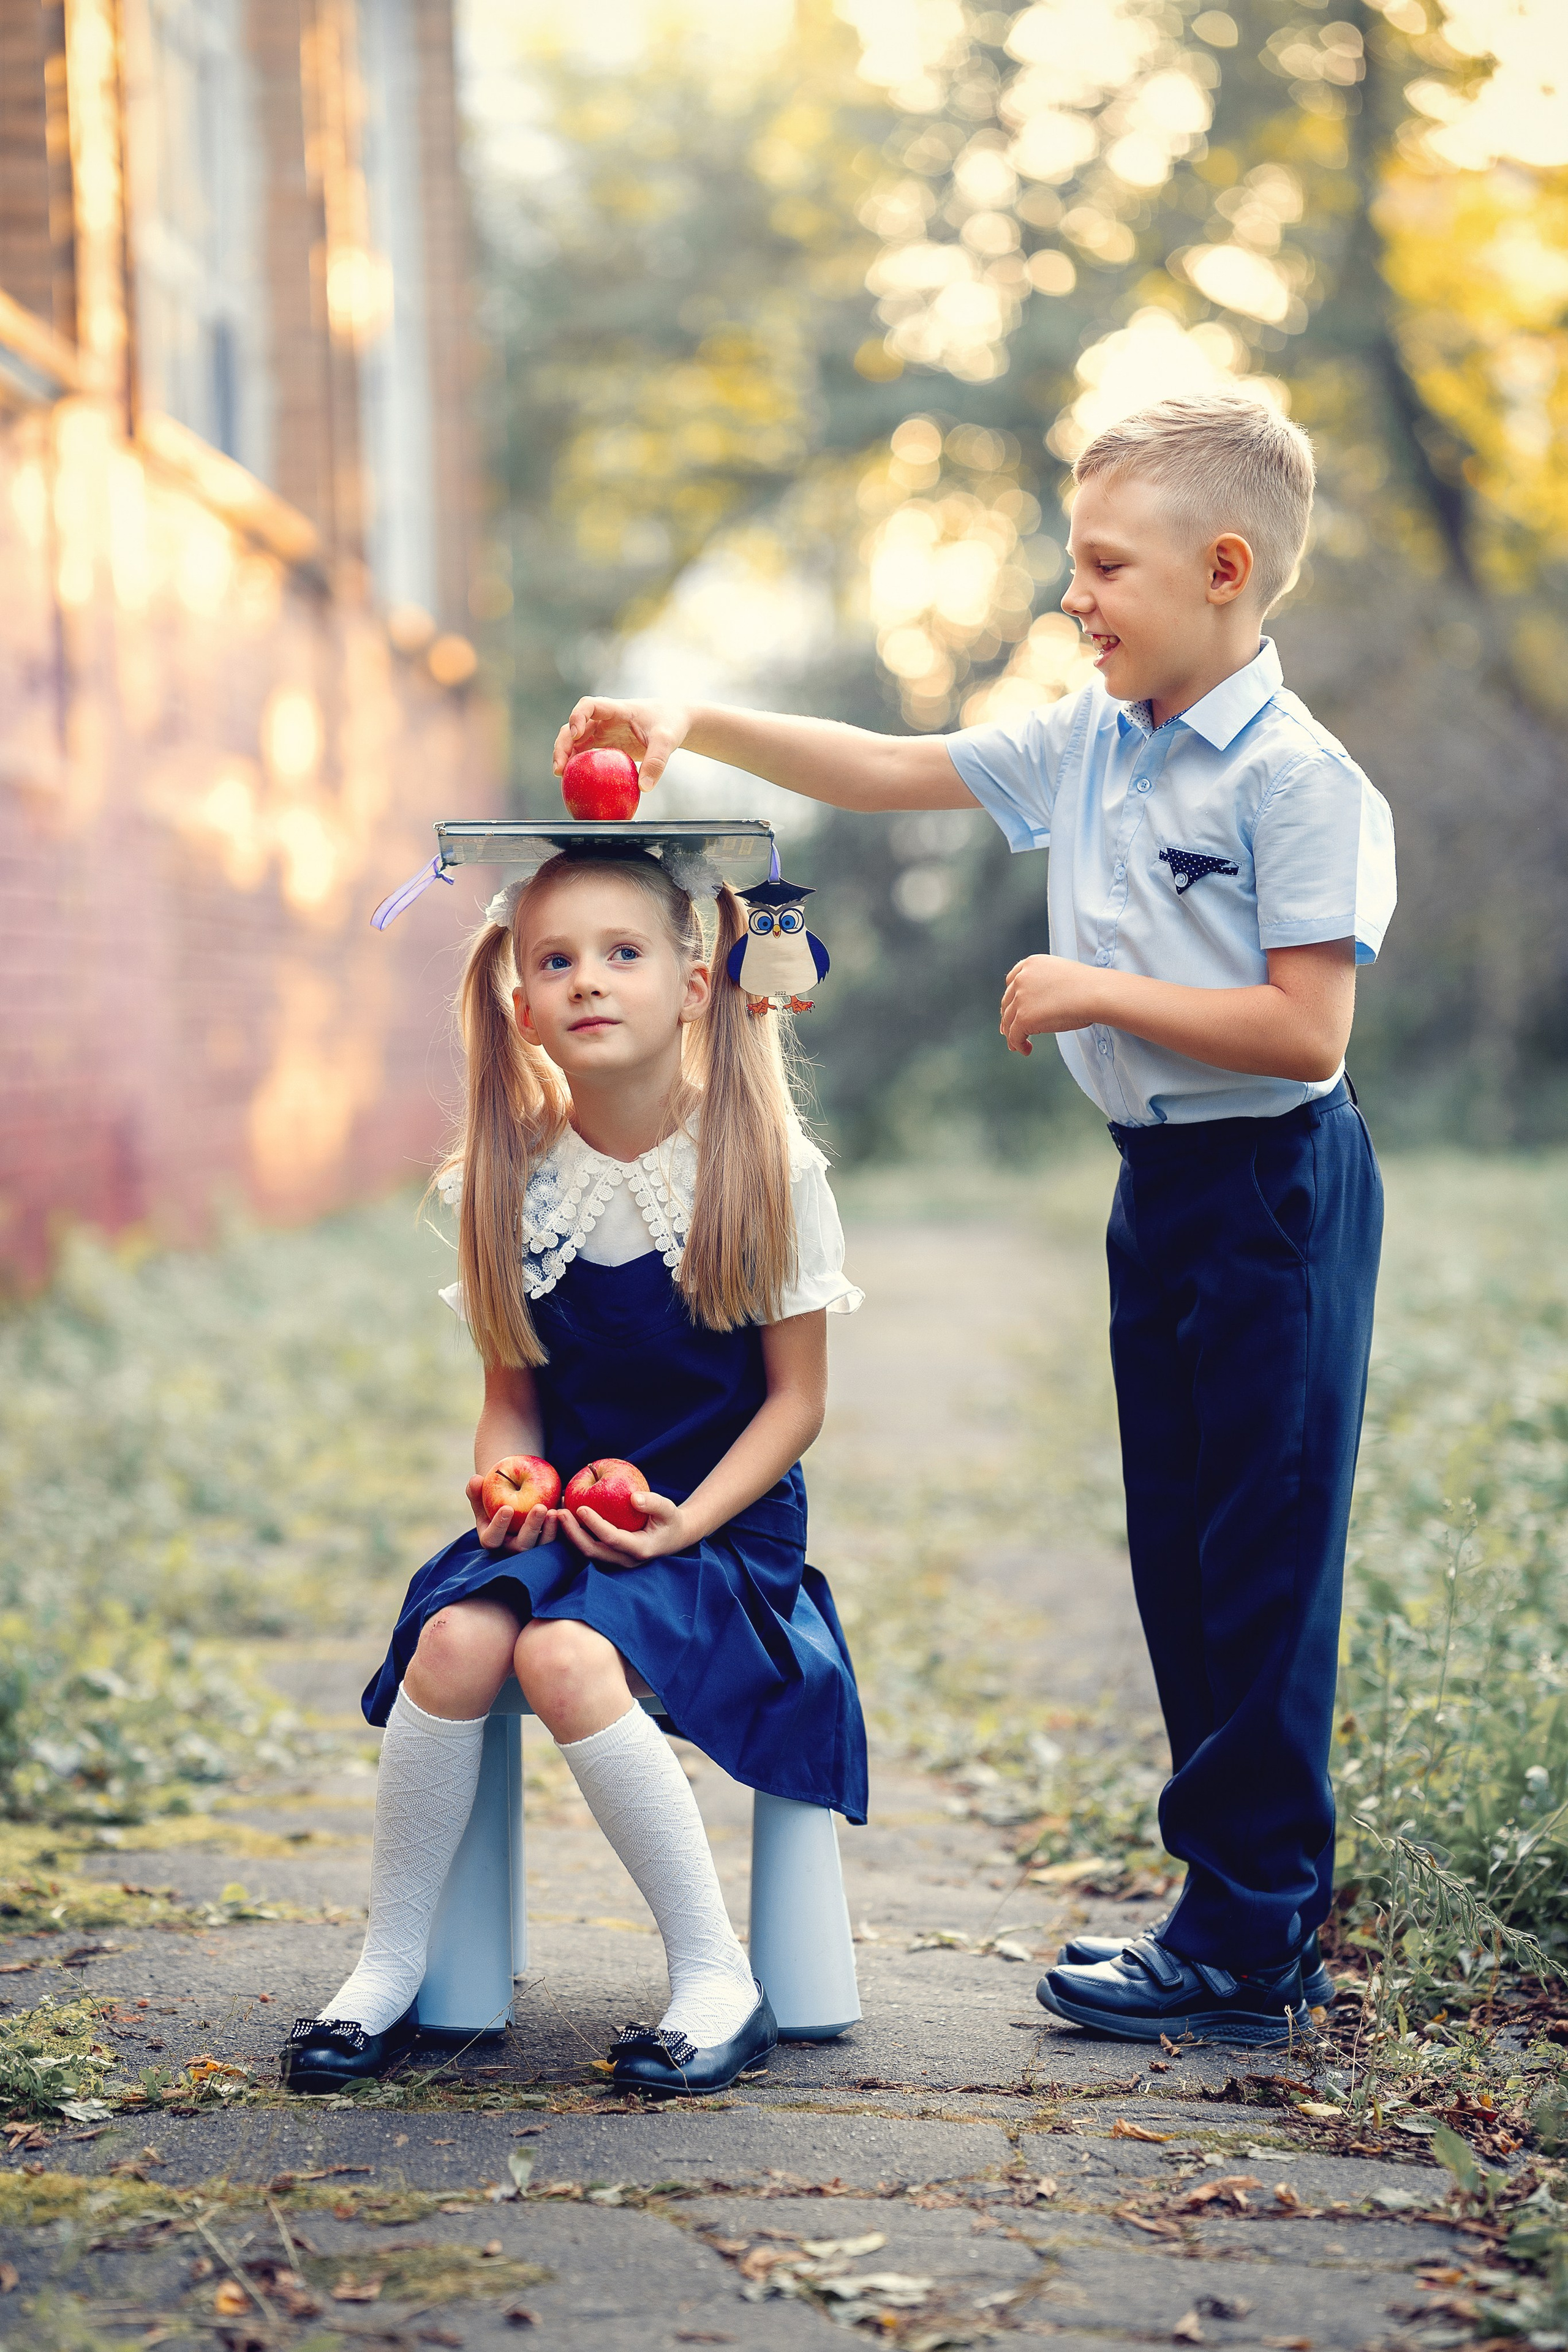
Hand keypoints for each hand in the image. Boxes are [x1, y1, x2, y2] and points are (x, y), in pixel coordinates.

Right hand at [466, 1473, 558, 1554]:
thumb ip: (476, 1490)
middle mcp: (512, 1547)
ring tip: (556, 1511)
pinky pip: (559, 1537)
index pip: (492, 1539)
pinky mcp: (548, 1542)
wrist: (512, 1504)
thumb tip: (475, 1479)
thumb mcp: (482, 1495)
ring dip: (551, 1529)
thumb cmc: (493, 1500)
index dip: (499, 1526)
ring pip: (543, 1546)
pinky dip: (563, 1524)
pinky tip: (566, 1506)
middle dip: (532, 1527)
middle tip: (540, 1508)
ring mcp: (532, 1547)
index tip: (507, 1508)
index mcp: (492, 1539)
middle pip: (523, 1545)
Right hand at [552, 696, 692, 789]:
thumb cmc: (670, 725)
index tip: (575, 732)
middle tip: (559, 768)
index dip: (577, 716)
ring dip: (565, 757)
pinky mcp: (604, 747)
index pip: (589, 705)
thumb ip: (657, 762)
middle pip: (573, 727)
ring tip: (561, 776)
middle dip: (563, 744)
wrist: (674, 723)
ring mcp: (602, 734)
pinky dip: (577, 767)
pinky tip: (574, 783)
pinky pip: (586, 756)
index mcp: (616, 710)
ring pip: (575, 742)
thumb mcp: (667, 741)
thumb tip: (644, 787)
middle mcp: (604, 720)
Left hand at [556, 1488, 690, 1567]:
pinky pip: (588, 1546)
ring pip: (586, 1552)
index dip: (595, 1525)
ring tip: (557, 1512)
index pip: (612, 1539)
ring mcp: (615, 1561)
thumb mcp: (668, 1509)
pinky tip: (565, 1516)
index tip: (581, 1508)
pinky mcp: (608, 1556)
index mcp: (640, 1550)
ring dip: (570, 1534)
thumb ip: (653, 1503)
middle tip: (560, 1512)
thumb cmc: (670, 1520)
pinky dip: (575, 1533)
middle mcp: (625, 1560)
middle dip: (573, 1533)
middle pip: (592, 1551)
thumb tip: (633, 1498)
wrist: (673, 1536)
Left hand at [999, 954, 1104, 1054]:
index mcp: (1031, 964)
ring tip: (1018, 1045)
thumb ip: (1045, 984)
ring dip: (1013, 1034)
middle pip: (1008, 1001)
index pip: (1011, 980)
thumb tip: (1041, 1004)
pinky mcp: (1024, 1017)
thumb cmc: (1088, 987)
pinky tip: (1026, 1050)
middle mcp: (1021, 978)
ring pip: (1009, 1020)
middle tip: (1009, 1030)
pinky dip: (1018, 1044)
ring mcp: (1021, 998)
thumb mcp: (1060, 975)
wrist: (1096, 993)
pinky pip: (1015, 1035)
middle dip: (1008, 1017)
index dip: (1011, 997)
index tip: (1011, 1008)